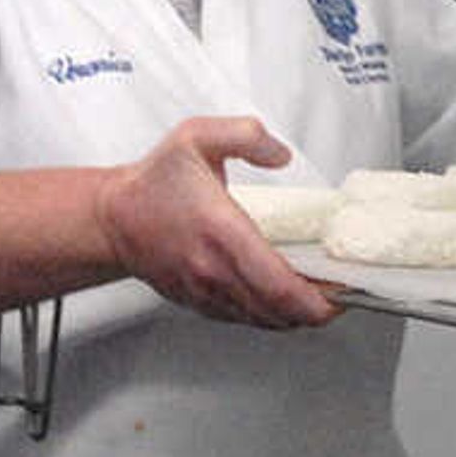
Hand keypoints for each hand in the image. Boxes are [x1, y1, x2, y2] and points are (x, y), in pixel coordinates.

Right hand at [99, 117, 340, 328]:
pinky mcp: (200, 303)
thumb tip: (282, 155)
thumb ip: (246, 136)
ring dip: (296, 314)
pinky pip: (245, 319)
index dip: (319, 297)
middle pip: (280, 312)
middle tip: (342, 292)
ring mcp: (206, 292)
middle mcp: (214, 271)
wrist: (112, 218)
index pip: (279, 284)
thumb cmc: (153, 183)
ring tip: (319, 294)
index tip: (343, 290)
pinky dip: (271, 314)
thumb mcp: (197, 137)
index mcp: (221, 232)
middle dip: (319, 309)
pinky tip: (284, 297)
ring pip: (265, 320)